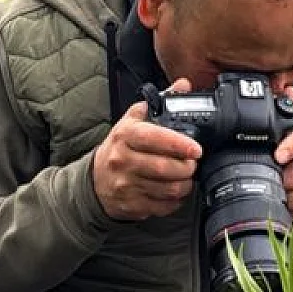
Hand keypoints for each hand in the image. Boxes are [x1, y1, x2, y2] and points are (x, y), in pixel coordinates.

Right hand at [93, 79, 201, 220]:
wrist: (96, 180)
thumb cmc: (120, 148)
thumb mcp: (134, 121)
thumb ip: (160, 102)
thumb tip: (183, 85)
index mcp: (125, 135)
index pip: (154, 138)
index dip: (179, 144)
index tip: (196, 149)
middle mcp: (123, 160)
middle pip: (164, 168)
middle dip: (186, 167)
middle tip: (192, 164)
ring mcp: (126, 185)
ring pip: (167, 189)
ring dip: (184, 184)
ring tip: (186, 177)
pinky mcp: (131, 205)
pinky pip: (163, 206)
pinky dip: (176, 200)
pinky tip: (175, 192)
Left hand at [274, 105, 292, 232]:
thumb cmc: (291, 168)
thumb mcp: (280, 147)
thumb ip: (275, 129)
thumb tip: (268, 105)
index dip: (292, 146)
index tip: (279, 156)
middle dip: (279, 182)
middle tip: (273, 182)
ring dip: (284, 199)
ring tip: (282, 194)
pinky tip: (291, 206)